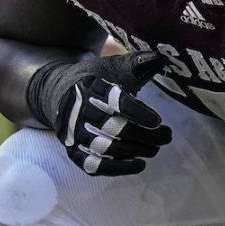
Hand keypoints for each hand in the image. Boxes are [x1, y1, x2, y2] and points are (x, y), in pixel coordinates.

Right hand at [26, 51, 172, 175]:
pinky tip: (139, 164)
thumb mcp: (111, 67)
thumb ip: (136, 64)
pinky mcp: (74, 152)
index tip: (158, 121)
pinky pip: (95, 166)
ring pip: (107, 148)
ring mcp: (75, 134)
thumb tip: (161, 57)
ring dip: (136, 151)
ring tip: (155, 148)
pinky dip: (118, 168)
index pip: (115, 102)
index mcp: (91, 87)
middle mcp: (80, 111)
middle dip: (145, 135)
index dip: (138, 112)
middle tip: (166, 135)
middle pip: (115, 128)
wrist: (58, 93)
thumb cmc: (94, 80)